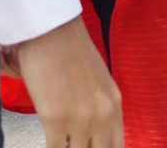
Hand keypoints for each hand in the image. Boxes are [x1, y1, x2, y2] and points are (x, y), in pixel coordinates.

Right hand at [16, 16, 122, 147]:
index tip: (90, 147)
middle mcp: (103, 115)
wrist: (53, 30)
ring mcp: (80, 119)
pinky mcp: (56, 119)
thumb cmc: (70, 51)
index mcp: (115, 104)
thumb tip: (93, 130)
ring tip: (60, 141)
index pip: (117, 146)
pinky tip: (49, 141)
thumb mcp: (98, 80)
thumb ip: (100, 106)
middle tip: (72, 144)